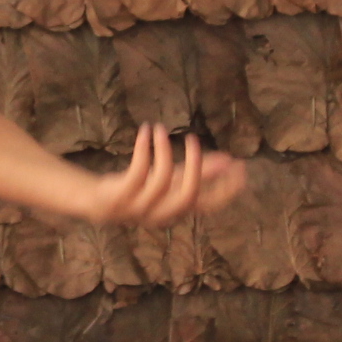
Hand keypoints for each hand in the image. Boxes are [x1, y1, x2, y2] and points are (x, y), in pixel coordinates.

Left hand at [83, 123, 247, 224]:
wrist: (101, 202)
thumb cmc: (143, 189)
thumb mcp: (173, 179)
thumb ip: (200, 172)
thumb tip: (228, 160)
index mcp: (178, 209)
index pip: (210, 205)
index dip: (227, 188)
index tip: (239, 166)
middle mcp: (163, 212)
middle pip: (188, 195)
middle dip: (196, 166)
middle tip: (194, 139)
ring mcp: (142, 206)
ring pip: (161, 179)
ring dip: (163, 150)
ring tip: (160, 128)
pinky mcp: (122, 196)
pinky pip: (137, 171)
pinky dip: (143, 148)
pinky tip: (144, 131)